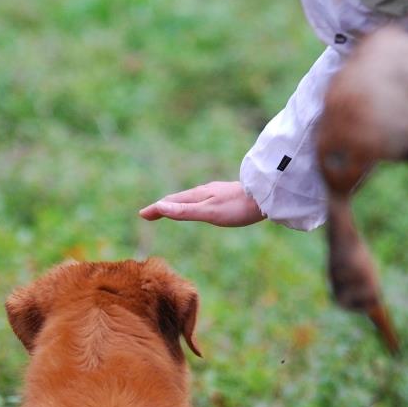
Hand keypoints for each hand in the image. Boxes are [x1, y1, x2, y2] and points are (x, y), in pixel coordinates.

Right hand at [139, 181, 263, 226]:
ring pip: (190, 198)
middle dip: (162, 206)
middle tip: (149, 213)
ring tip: (170, 210)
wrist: (265, 197)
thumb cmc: (237, 208)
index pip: (171, 203)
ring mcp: (215, 193)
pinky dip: (191, 204)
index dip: (156, 209)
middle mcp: (204, 192)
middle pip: (178, 199)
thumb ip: (185, 211)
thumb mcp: (209, 212)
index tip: (142, 214)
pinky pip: (201, 200)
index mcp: (198, 196)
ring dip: (176, 204)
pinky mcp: (225, 196)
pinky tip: (200, 206)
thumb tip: (160, 207)